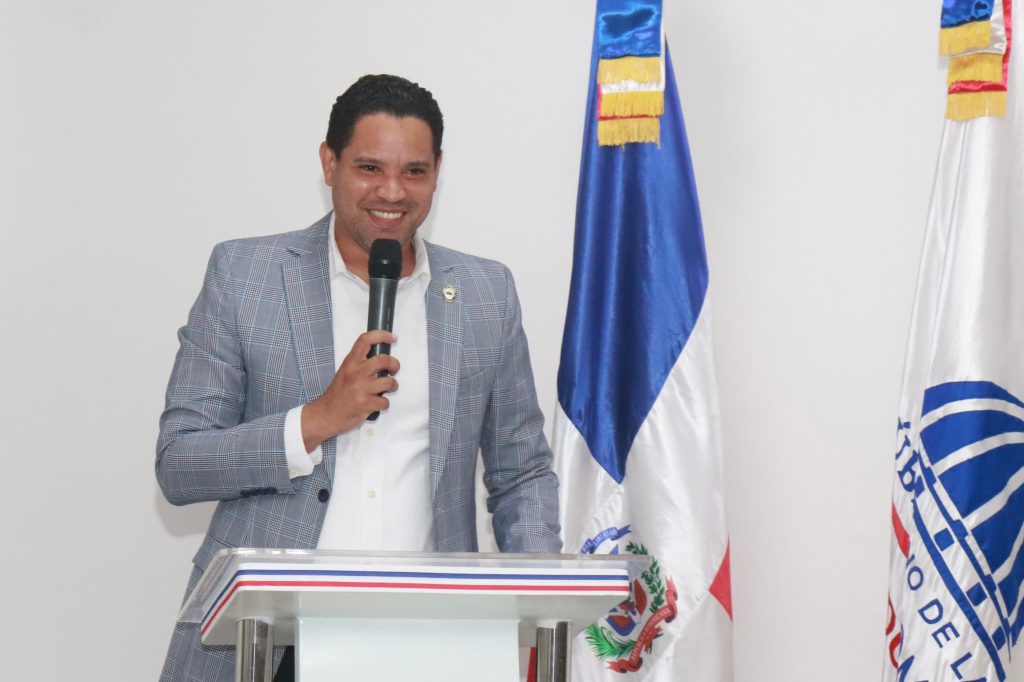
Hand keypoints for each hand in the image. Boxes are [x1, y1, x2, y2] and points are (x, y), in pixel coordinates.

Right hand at [301, 330, 398, 450]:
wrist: (326, 414)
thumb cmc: (338, 394)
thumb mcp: (345, 371)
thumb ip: (360, 363)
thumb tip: (380, 358)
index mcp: (351, 362)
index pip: (366, 340)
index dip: (382, 335)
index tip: (392, 337)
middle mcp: (356, 372)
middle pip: (384, 360)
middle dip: (394, 364)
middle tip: (394, 369)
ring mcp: (361, 388)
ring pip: (389, 382)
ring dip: (392, 386)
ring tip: (387, 389)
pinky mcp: (365, 404)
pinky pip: (385, 402)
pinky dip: (384, 404)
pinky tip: (377, 403)